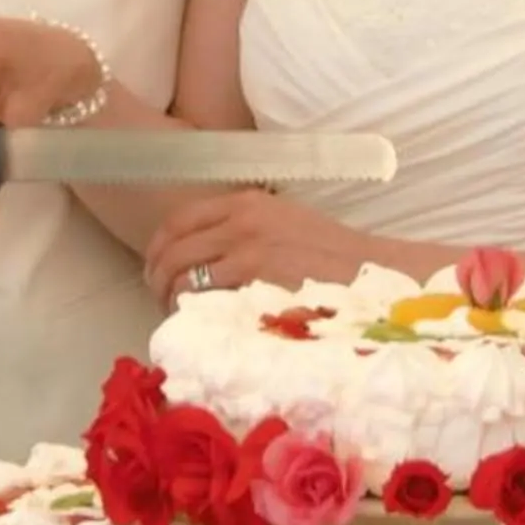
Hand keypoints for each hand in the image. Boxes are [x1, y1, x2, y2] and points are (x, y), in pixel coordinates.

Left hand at [143, 189, 386, 305]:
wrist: (371, 273)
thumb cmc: (334, 258)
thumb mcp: (287, 224)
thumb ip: (247, 229)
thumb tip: (208, 254)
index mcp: (246, 202)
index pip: (179, 219)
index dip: (156, 248)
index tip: (153, 269)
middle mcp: (240, 218)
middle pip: (172, 247)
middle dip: (156, 277)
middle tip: (158, 299)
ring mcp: (246, 246)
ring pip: (181, 273)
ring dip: (169, 298)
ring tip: (176, 316)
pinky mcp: (254, 275)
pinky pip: (203, 293)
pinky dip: (192, 310)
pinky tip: (197, 322)